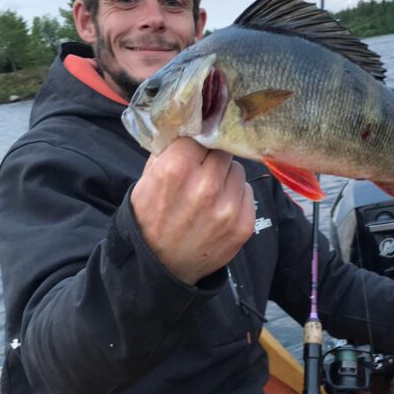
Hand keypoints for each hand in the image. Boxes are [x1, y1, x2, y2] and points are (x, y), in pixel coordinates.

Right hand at [131, 138, 255, 284]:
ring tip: (211, 190)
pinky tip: (220, 207)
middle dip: (212, 157)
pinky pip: (248, 191)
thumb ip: (168, 150)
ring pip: (238, 169)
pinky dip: (236, 195)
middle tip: (203, 169)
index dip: (196, 141)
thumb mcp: (146, 180)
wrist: (160, 267)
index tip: (194, 148)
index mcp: (176, 170)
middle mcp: (205, 187)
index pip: (200, 135)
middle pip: (222, 150)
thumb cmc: (150, 219)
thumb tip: (189, 125)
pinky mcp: (244, 225)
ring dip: (226, 175)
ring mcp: (228, 208)